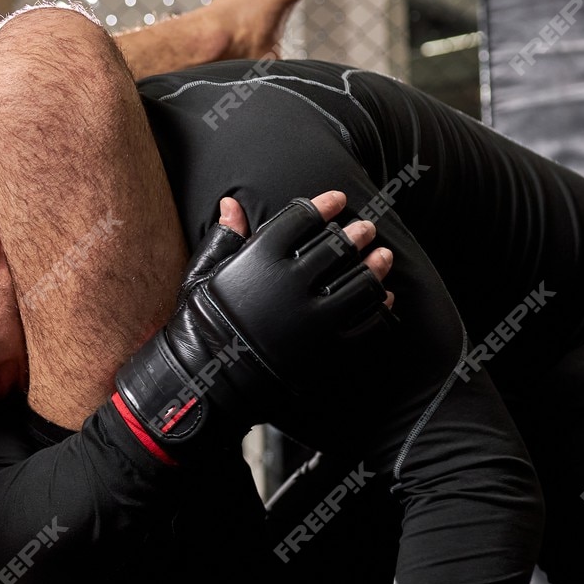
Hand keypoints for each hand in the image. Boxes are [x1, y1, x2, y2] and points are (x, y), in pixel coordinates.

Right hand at [104, 190, 390, 465]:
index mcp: (259, 260)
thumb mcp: (202, 277)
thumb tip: (231, 203)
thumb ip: (224, 239)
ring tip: (381, 257)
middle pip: (338, 246)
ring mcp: (313, 318)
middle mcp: (290, 284)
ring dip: (375, 265)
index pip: (302, 219)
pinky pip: (366, 322)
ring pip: (360, 281)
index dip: (323, 205)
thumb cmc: (202, 326)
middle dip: (357, 233)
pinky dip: (379, 306)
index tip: (336, 200)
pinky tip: (382, 296)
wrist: (205, 383)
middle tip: (365, 229)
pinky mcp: (328, 350)